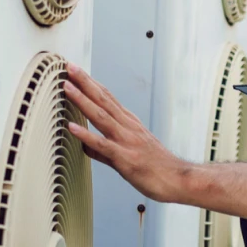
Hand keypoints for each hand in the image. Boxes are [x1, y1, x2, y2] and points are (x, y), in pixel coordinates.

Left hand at [61, 62, 187, 202]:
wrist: (180, 180)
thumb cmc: (157, 168)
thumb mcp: (128, 154)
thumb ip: (103, 150)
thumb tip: (85, 147)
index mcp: (129, 123)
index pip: (107, 98)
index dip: (91, 83)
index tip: (76, 71)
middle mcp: (128, 127)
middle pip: (103, 100)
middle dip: (84, 82)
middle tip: (69, 66)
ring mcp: (127, 141)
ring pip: (101, 116)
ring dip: (82, 100)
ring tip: (66, 87)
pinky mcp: (126, 158)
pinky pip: (102, 145)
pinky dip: (86, 135)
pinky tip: (71, 127)